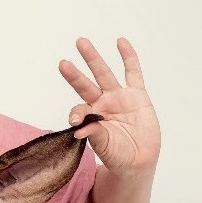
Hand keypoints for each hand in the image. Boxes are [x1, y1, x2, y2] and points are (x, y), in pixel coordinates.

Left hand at [59, 37, 160, 175]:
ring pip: (104, 74)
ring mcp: (119, 97)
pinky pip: (133, 73)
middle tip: (62, 63)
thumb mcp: (103, 145)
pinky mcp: (137, 95)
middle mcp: (102, 103)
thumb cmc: (117, 154)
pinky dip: (128, 57)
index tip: (74, 122)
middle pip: (86, 84)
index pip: (80, 108)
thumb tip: (79, 129)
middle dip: (74, 73)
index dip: (76, 113)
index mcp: (91, 116)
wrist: (138, 160)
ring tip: (81, 42)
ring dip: (93, 59)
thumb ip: (94, 134)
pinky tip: (121, 42)